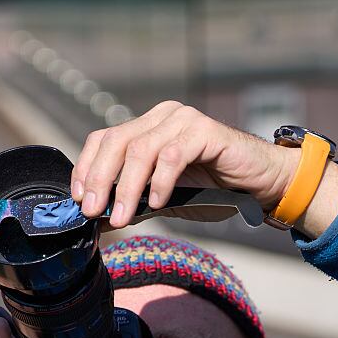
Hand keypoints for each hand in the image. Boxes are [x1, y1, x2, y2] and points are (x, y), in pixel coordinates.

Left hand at [71, 101, 337, 238]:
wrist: (260, 185)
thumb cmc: (212, 190)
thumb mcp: (163, 199)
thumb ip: (133, 203)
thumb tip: (96, 221)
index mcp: (148, 127)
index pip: (104, 139)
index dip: (86, 168)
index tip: (77, 200)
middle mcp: (163, 117)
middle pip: (116, 141)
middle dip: (98, 179)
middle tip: (92, 210)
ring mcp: (184, 120)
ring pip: (141, 149)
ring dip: (126, 187)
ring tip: (121, 217)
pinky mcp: (206, 131)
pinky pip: (173, 156)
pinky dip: (160, 182)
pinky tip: (158, 203)